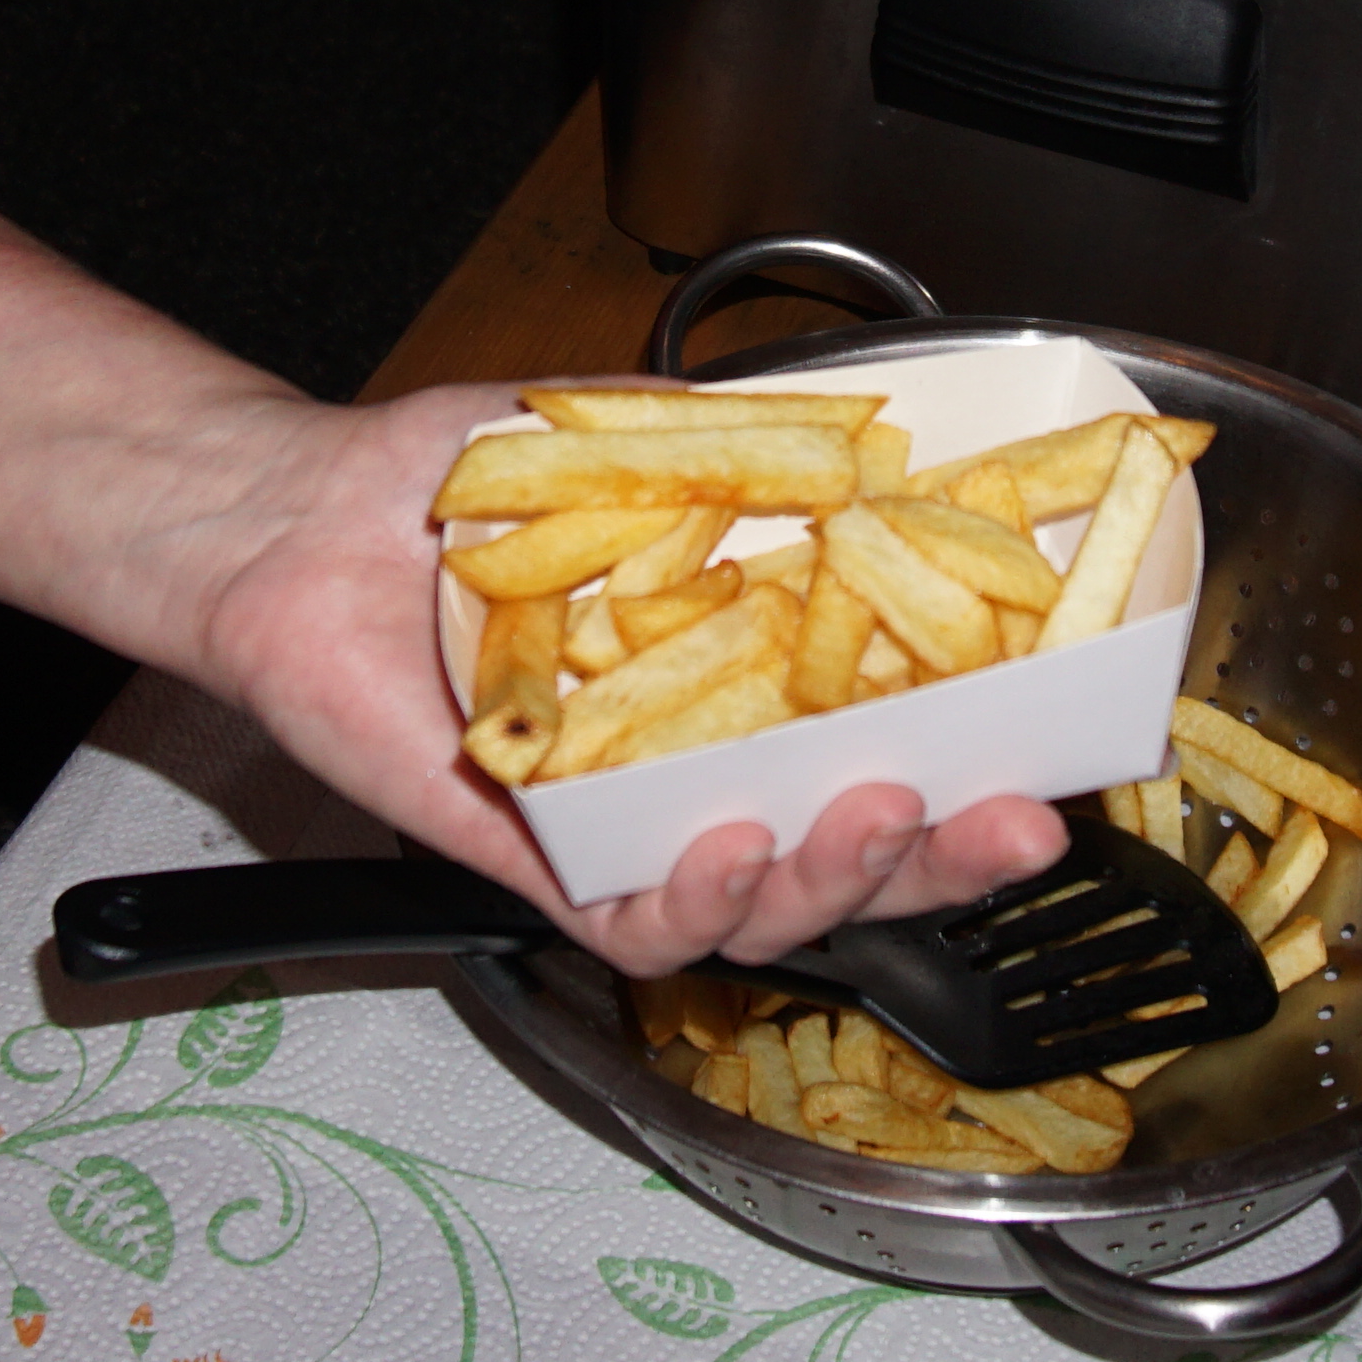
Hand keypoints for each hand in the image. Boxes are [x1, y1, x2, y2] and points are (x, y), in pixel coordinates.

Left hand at [155, 385, 1068, 979]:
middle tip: (1008, 825)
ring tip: (875, 817)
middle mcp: (695, 773)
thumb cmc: (458, 485)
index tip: (1050, 772)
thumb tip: (882, 439)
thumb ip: (755, 449)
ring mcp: (618, 825)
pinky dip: (687, 908)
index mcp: (745, 692)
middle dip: (944, 863)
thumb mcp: (638, 437)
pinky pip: (624, 923)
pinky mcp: (531, 859)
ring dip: (832, 882)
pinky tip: (724, 849)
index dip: (975, 785)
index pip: (886, 760)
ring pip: (754, 913)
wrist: (312, 515)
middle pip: (848, 863)